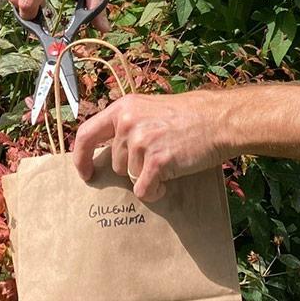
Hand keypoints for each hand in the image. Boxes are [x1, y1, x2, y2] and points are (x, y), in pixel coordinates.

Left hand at [72, 90, 228, 201]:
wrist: (219, 120)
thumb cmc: (189, 116)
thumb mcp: (150, 109)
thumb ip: (129, 124)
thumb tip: (110, 151)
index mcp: (123, 108)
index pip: (86, 134)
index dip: (81, 157)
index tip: (85, 174)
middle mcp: (128, 123)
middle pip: (116, 163)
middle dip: (134, 166)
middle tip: (159, 154)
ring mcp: (142, 141)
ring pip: (131, 177)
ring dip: (148, 176)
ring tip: (169, 160)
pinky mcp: (157, 161)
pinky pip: (144, 190)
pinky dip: (155, 192)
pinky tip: (167, 181)